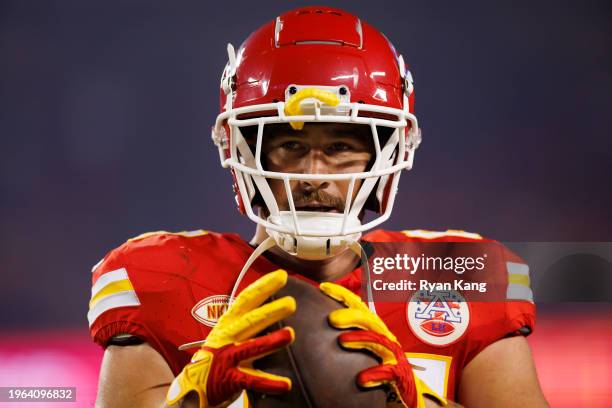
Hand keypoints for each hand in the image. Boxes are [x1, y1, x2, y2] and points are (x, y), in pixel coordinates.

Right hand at [167, 270, 295, 407]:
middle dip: (270, 310)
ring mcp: (227, 357)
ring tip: (290, 334)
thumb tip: (278, 306)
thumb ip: (250, 320)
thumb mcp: (229, 332)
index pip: (246, 299)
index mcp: (229, 322)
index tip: (281, 275)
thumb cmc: (219, 354)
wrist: (193, 385)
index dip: (263, 286)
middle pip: (250, 320)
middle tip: (291, 303)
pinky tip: (286, 384)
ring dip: (271, 341)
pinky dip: (269, 382)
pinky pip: (252, 380)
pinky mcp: (230, 379)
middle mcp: (228, 336)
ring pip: (251, 347)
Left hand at [320, 282, 445, 407]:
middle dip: (352, 315)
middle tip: (332, 318)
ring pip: (378, 341)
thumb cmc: (382, 364)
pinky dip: (375, 374)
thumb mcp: (365, 345)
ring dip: (361, 339)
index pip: (358, 306)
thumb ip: (350, 333)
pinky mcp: (399, 373)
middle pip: (369, 320)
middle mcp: (384, 337)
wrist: (408, 388)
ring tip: (342, 340)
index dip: (343, 295)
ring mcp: (393, 354)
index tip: (324, 287)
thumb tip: (323, 321)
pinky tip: (362, 379)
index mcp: (374, 328)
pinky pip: (388, 372)